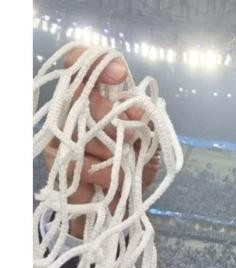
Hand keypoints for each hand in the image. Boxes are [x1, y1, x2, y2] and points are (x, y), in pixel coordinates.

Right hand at [44, 46, 160, 237]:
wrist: (118, 206)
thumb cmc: (132, 168)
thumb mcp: (148, 144)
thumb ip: (145, 123)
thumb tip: (137, 111)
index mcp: (98, 99)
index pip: (84, 64)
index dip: (97, 62)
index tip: (120, 75)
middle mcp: (74, 111)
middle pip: (81, 94)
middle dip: (111, 113)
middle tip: (131, 132)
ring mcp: (61, 135)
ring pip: (79, 129)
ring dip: (110, 149)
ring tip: (124, 164)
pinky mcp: (56, 162)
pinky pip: (76, 161)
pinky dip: (101, 172)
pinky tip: (112, 179)